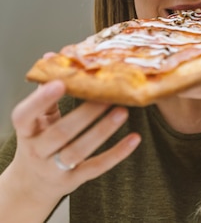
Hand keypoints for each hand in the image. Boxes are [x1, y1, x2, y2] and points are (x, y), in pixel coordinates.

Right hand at [6, 80, 140, 204]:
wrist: (32, 185)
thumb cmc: (39, 141)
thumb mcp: (36, 119)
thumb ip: (46, 92)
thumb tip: (52, 56)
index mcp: (26, 131)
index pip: (25, 115)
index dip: (40, 100)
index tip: (60, 82)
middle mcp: (37, 151)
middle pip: (60, 133)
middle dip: (84, 114)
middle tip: (107, 95)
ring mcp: (54, 169)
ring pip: (78, 151)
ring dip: (102, 131)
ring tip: (122, 111)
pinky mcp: (73, 180)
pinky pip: (96, 167)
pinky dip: (117, 154)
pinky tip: (134, 138)